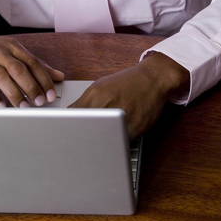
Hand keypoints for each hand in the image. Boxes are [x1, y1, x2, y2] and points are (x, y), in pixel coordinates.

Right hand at [0, 25, 64, 106]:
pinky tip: (1, 106)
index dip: (43, 80)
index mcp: (13, 47)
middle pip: (17, 69)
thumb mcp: (16, 54)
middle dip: (31, 87)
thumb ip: (36, 66)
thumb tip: (59, 76)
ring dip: (13, 93)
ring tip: (23, 107)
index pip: (32, 63)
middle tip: (39, 102)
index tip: (51, 95)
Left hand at [69, 53, 188, 138]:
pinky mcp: (135, 126)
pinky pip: (119, 141)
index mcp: (95, 94)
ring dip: (99, 142)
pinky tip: (115, 138)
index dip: (68, 126)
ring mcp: (121, 116)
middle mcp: (107, 104)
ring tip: (99, 141)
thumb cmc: (127, 82)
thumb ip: (84, 102)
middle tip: (81, 141)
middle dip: (82, 136)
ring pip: (102, 137)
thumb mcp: (101, 86)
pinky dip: (115, 143)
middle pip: (85, 127)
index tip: (67, 132)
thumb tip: (69, 115)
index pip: (73, 115)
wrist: (153, 78)